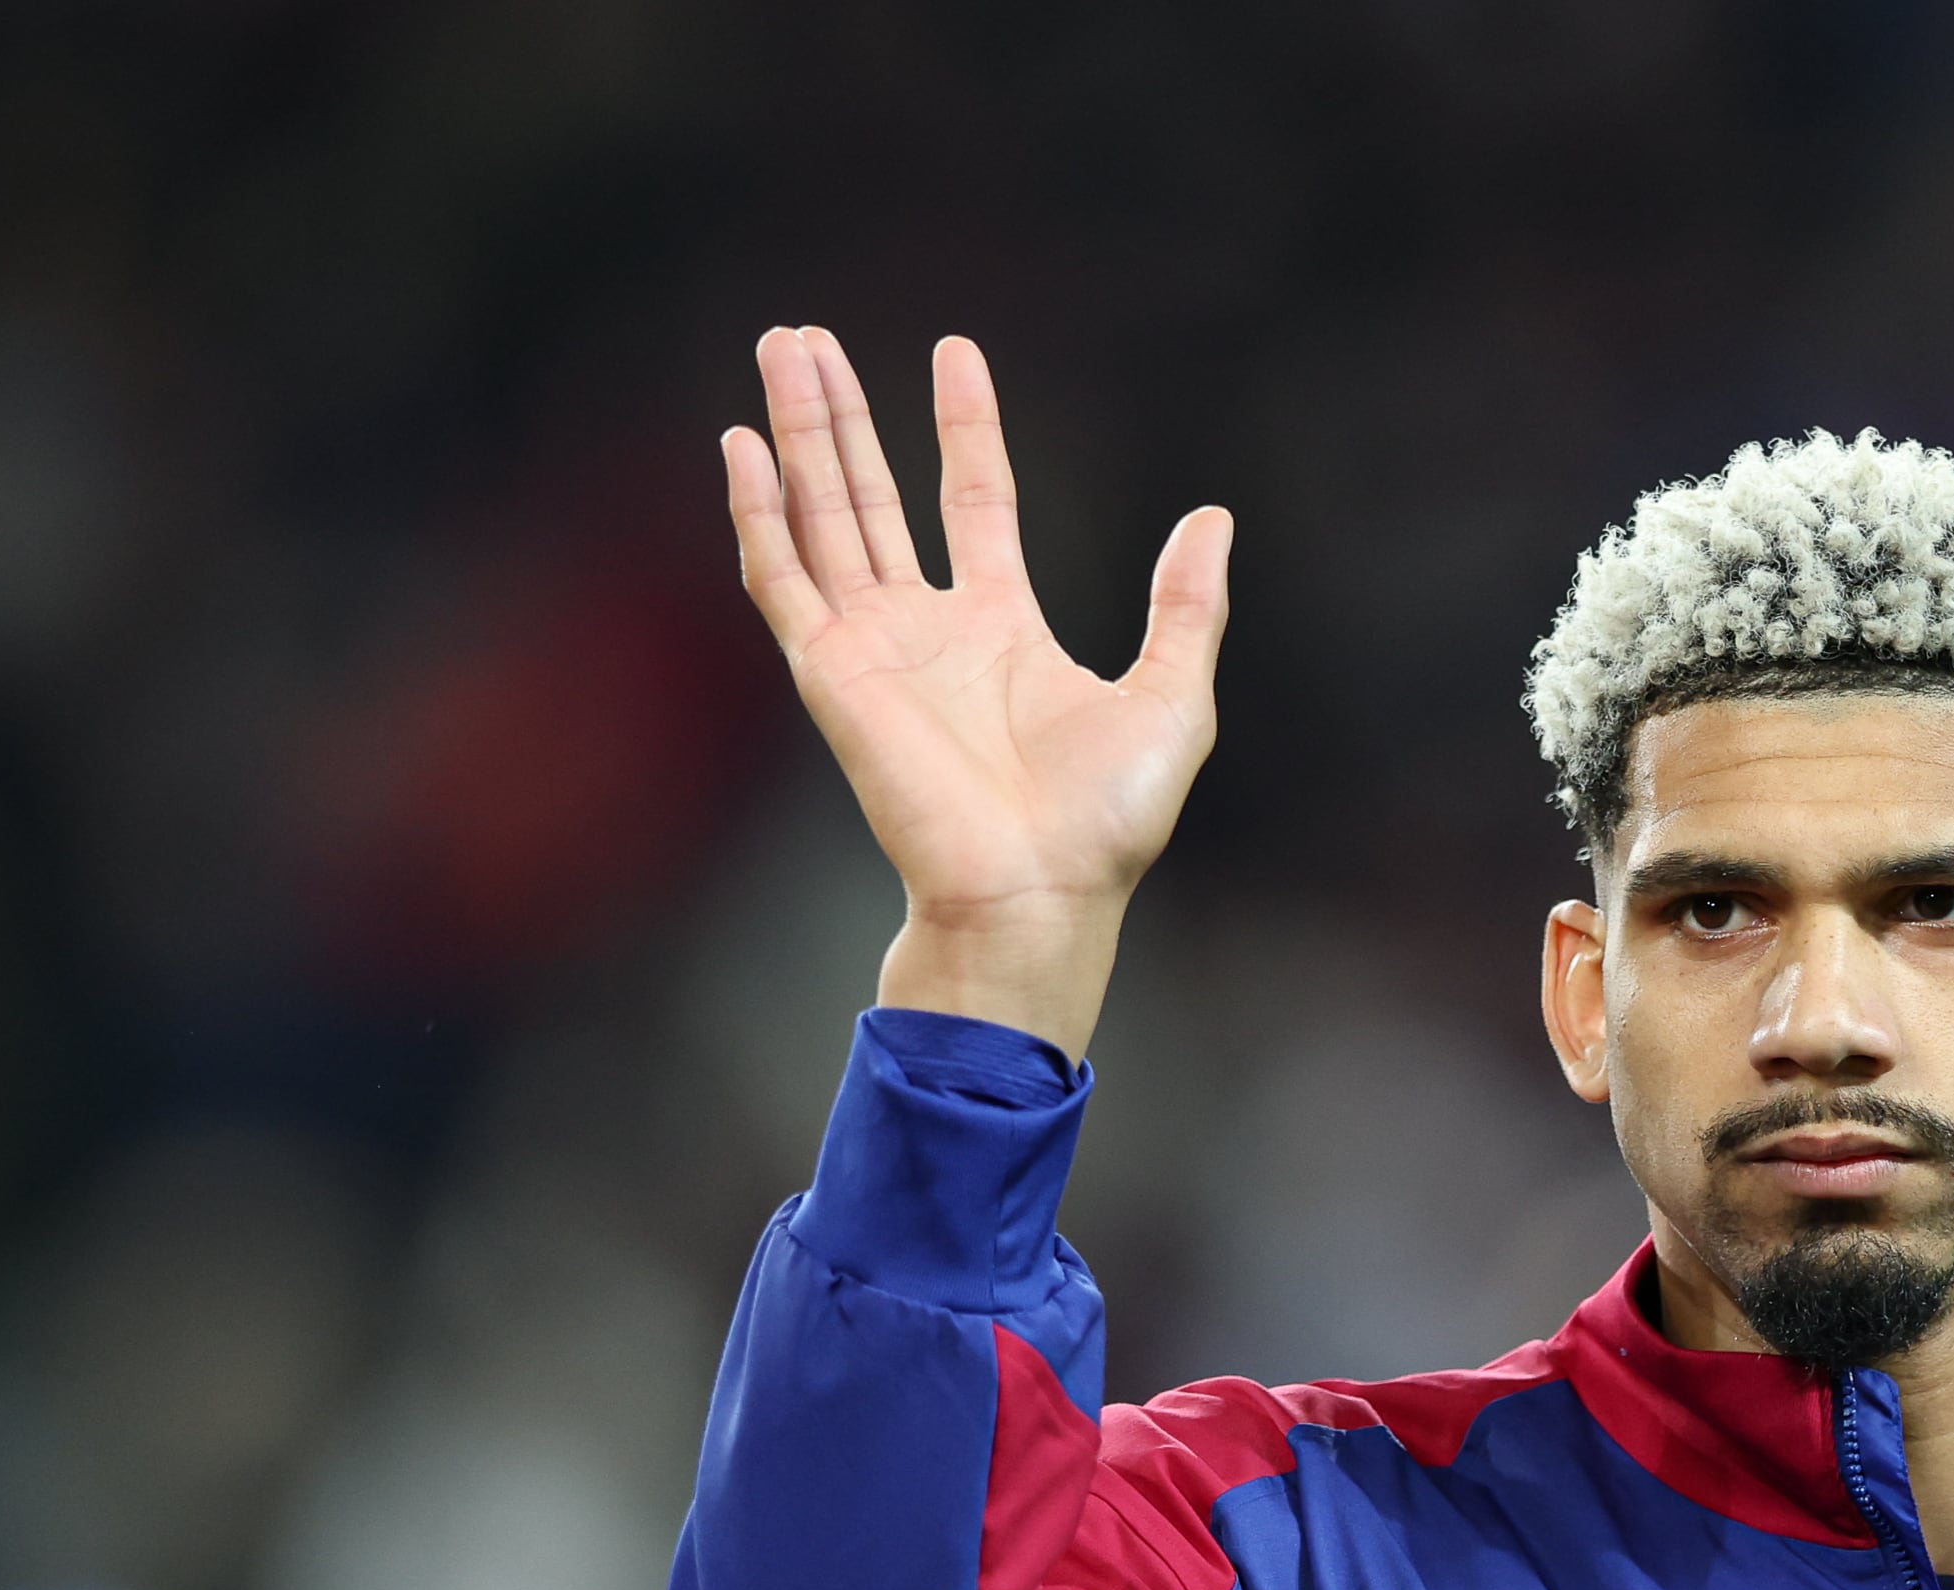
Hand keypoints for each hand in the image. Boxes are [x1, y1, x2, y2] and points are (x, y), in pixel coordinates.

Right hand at [724, 326, 1231, 1050]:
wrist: (1040, 889)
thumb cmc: (1108, 821)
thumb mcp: (1175, 696)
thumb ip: (1187, 606)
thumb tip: (1213, 518)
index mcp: (1001, 626)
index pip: (972, 499)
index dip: (964, 426)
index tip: (956, 352)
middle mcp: (928, 628)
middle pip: (874, 494)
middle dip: (843, 414)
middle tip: (810, 336)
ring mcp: (872, 646)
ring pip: (821, 515)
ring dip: (798, 433)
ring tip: (780, 347)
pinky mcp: (830, 672)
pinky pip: (782, 578)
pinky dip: (758, 512)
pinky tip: (741, 446)